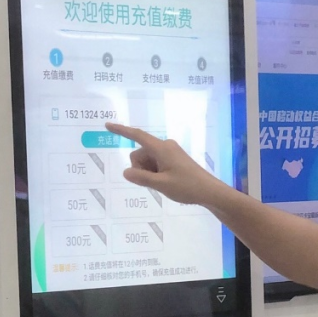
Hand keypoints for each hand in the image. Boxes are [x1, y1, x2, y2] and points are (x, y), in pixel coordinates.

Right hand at [105, 122, 232, 206]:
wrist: (210, 191)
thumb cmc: (187, 187)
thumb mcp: (161, 185)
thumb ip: (141, 178)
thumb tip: (126, 172)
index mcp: (161, 148)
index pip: (137, 136)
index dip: (121, 131)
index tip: (107, 125)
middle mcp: (165, 146)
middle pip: (140, 154)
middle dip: (140, 168)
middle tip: (156, 182)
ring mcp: (170, 153)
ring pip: (147, 160)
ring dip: (148, 172)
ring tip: (164, 184)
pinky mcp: (174, 159)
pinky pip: (156, 163)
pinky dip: (155, 173)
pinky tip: (167, 183)